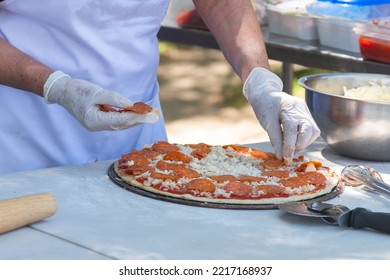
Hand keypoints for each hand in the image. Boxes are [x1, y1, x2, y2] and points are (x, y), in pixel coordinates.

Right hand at [43, 71, 158, 130]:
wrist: (62, 92)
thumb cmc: (76, 90)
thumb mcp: (95, 92)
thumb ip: (113, 99)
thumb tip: (131, 104)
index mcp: (94, 121)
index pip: (121, 121)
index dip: (138, 118)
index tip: (152, 116)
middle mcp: (97, 126)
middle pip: (124, 125)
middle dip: (141, 119)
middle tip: (156, 114)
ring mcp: (99, 125)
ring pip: (122, 124)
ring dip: (136, 119)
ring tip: (151, 113)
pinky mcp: (100, 121)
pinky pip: (118, 120)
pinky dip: (128, 116)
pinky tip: (138, 113)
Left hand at [243, 67, 319, 160]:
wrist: (267, 93)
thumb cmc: (265, 106)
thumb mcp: (266, 122)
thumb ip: (275, 139)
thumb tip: (281, 156)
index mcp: (288, 108)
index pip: (291, 130)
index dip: (289, 146)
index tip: (284, 157)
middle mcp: (300, 109)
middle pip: (309, 130)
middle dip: (300, 145)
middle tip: (289, 153)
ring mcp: (306, 111)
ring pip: (314, 131)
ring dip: (304, 143)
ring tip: (292, 148)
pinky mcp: (307, 114)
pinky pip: (312, 129)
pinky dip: (305, 138)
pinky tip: (296, 141)